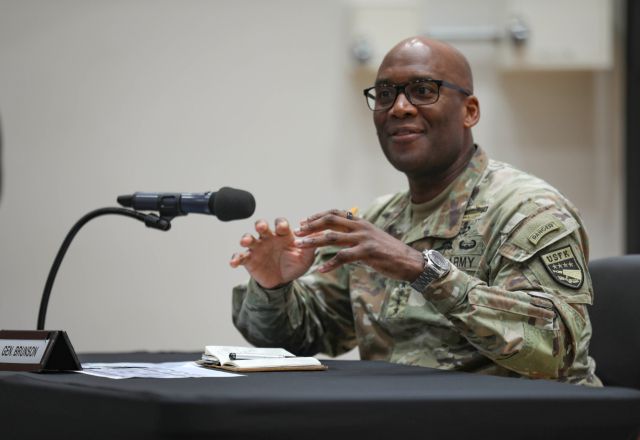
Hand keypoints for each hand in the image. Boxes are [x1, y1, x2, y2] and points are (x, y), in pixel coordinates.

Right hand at [230, 218, 315, 288]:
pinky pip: (240, 257)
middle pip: (262, 226)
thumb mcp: (305, 259)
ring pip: (249, 238)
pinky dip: (235, 258)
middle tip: (262, 228)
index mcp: (283, 235)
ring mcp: (257, 248)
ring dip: (246, 238)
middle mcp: (268, 238)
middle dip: (261, 225)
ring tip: (246, 242)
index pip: (280, 224)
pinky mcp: (249, 259)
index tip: (282, 228)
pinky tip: (233, 262)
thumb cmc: (294, 265)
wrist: (283, 281)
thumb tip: (318, 236)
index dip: (281, 224)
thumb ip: (311, 248)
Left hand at [294, 209, 423, 281]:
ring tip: (299, 246)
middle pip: (330, 221)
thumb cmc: (389, 252)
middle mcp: (361, 227)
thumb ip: (357, 235)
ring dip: (313, 242)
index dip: (317, 216)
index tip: (304, 221)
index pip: (335, 213)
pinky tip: (320, 269)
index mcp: (361, 222)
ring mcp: (364, 239)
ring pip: (332, 238)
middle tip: (297, 232)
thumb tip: (342, 234)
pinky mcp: (367, 252)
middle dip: (311, 226)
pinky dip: (329, 264)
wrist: (409, 261)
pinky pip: (343, 257)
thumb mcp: (372, 238)